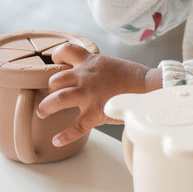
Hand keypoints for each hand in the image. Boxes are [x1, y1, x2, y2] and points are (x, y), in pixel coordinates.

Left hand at [36, 42, 161, 146]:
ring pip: (58, 99)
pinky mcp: (96, 112)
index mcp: (91, 62)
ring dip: (46, 107)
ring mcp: (89, 94)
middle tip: (50, 96)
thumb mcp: (110, 65)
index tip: (55, 62)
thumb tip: (88, 78)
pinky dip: (64, 135)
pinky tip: (56, 140)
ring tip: (42, 113)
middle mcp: (86, 76)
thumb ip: (96, 69)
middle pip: (55, 79)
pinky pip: (76, 126)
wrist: (150, 86)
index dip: (57, 55)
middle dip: (50, 88)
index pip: (67, 50)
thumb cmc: (133, 78)